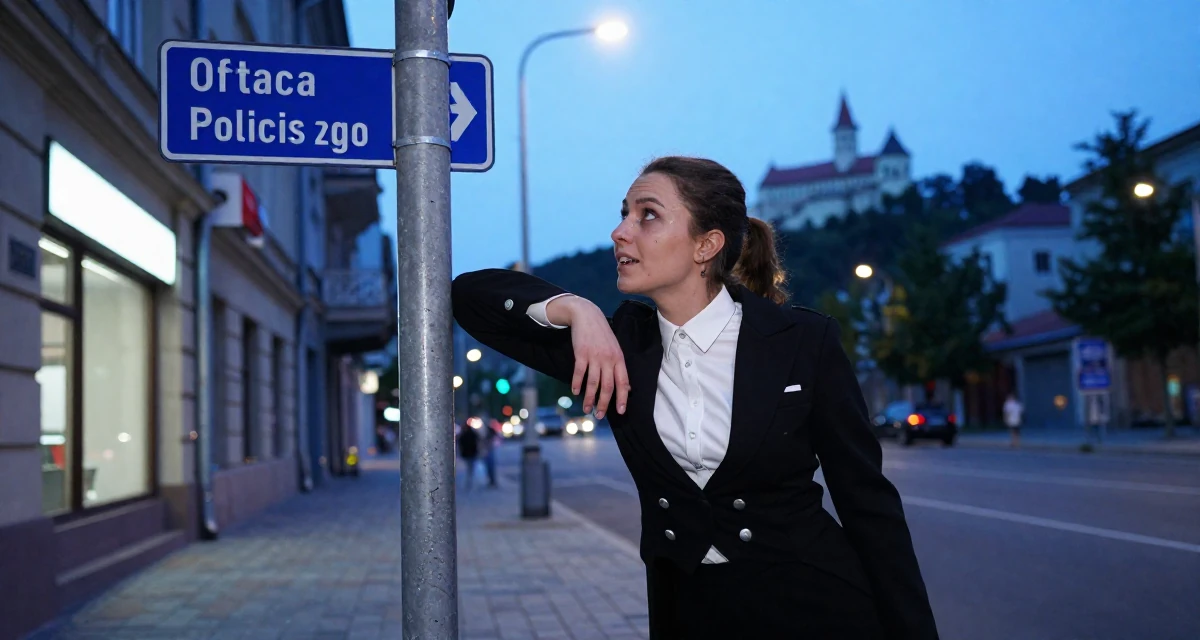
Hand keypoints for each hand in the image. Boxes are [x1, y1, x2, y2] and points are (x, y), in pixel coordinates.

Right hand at [551, 296, 629, 418]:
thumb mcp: (616, 349)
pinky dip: (577, 384)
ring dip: (589, 398)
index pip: (623, 382)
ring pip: (593, 383)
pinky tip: (575, 391)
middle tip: (600, 415)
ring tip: (586, 408)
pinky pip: (580, 372)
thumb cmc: (602, 334)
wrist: (587, 315)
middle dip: (604, 403)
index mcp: (619, 359)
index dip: (622, 398)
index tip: (621, 411)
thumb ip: (620, 368)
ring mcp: (594, 356)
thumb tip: (628, 388)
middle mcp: (608, 359)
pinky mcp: (581, 353)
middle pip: (607, 386)